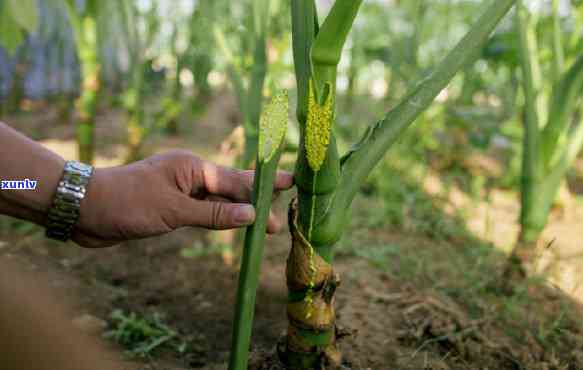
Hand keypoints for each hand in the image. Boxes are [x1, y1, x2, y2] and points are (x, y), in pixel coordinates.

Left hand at [73, 150, 293, 247]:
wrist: (84, 210)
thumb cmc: (127, 203)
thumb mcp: (173, 211)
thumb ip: (213, 214)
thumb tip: (251, 214)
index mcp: (191, 167)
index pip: (234, 179)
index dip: (262, 186)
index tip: (290, 183)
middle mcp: (189, 176)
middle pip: (231, 186)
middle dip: (257, 197)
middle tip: (286, 201)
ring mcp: (180, 191)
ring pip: (218, 201)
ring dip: (240, 211)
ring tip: (266, 220)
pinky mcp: (170, 207)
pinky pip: (203, 212)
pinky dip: (220, 218)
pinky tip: (234, 222)